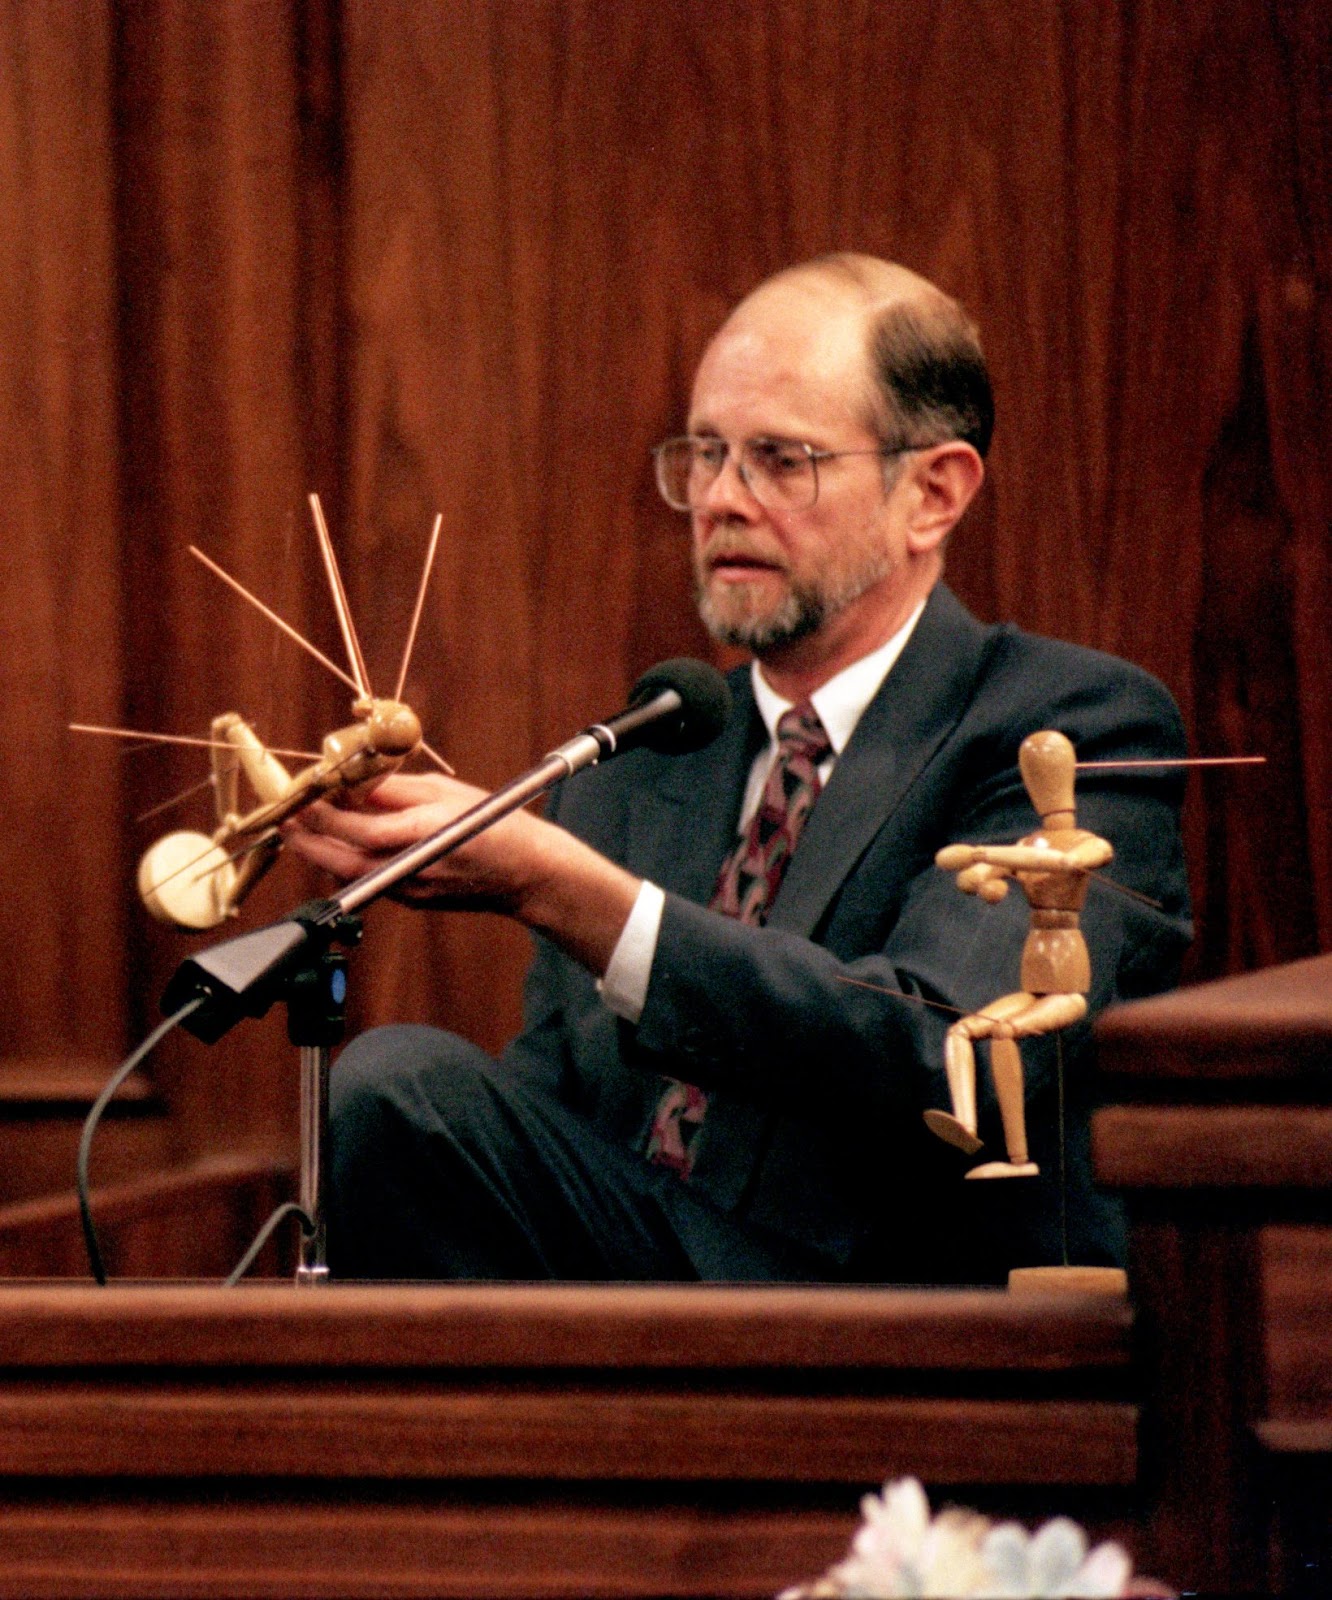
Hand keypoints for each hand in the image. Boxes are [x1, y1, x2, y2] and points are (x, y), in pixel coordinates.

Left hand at [282, 772, 525, 909]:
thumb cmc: (494, 822)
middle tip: (284, 821)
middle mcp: (413, 867)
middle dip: (306, 842)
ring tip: (303, 831)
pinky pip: (368, 881)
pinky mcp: (411, 900)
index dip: (323, 815)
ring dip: (321, 854)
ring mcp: (410, 890)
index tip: (302, 798)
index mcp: (424, 833)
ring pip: (350, 875)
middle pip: (342, 861)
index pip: (358, 828)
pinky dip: (347, 863)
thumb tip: (352, 783)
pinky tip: (341, 845)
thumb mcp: (445, 792)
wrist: (527, 873)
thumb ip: (395, 790)